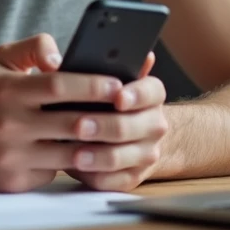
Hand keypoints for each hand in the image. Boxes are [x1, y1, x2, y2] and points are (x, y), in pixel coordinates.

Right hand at [0, 34, 130, 192]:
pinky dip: (70, 163)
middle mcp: (10, 124)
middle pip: (73, 122)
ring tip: (117, 135)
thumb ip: (32, 47)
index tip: (118, 84)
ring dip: (97, 145)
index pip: (60, 85)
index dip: (94, 85)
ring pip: (70, 153)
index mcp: (8, 90)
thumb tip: (62, 56)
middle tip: (129, 112)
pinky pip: (54, 172)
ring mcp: (12, 155)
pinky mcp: (13, 180)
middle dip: (108, 118)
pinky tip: (84, 153)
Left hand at [65, 52, 168, 191]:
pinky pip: (116, 180)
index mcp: (151, 94)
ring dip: (98, 155)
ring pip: (124, 156)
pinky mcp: (133, 176)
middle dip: (104, 126)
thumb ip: (106, 63)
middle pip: (132, 126)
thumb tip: (111, 49)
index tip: (117, 97)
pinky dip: (96, 175)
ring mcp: (147, 152)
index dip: (135, 94)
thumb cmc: (103, 99)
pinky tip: (77, 169)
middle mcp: (155, 123)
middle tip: (79, 125)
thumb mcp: (104, 78)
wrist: (120, 133)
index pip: (151, 91)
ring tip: (74, 153)